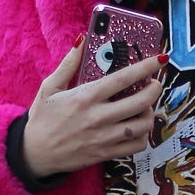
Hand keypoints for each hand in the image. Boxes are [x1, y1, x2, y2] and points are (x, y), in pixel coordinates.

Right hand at [21, 38, 162, 179]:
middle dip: (155, 90)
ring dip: (150, 113)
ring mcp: (104, 138)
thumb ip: (68, 63)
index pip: (123, 79)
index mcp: (85, 97)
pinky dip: (143, 136)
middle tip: (154, 84)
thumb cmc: (42, 119)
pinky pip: (136, 146)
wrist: (34, 154)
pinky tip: (137, 127)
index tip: (160, 59)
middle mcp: (98, 117)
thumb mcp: (49, 87)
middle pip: (141, 102)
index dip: (146, 67)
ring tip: (145, 106)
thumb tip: (82, 40)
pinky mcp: (106, 154)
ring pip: (142, 125)